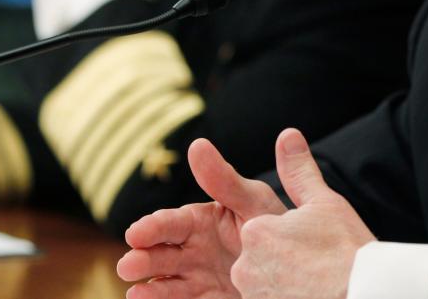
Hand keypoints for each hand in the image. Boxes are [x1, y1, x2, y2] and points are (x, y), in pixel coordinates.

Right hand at [117, 138, 286, 298]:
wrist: (299, 266)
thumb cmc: (275, 225)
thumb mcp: (252, 200)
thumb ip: (224, 180)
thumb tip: (196, 144)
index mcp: (202, 221)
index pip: (173, 223)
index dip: (153, 227)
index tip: (136, 233)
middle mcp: (194, 249)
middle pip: (162, 253)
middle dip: (144, 258)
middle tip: (127, 265)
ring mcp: (198, 277)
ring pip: (167, 281)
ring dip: (150, 286)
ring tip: (133, 292)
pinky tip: (144, 298)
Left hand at [231, 129, 375, 298]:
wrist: (366, 293)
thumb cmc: (348, 252)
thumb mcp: (326, 203)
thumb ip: (299, 171)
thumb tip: (287, 135)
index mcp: (257, 231)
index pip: (265, 236)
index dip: (293, 244)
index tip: (316, 252)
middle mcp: (246, 267)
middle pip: (262, 266)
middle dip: (286, 271)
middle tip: (319, 273)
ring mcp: (254, 298)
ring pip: (266, 291)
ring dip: (287, 291)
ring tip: (319, 290)